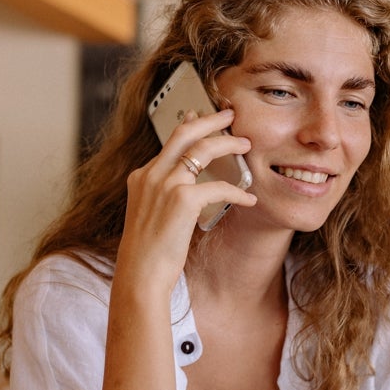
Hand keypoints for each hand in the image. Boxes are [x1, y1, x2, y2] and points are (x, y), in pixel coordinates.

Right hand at [116, 109, 254, 295]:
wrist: (140, 274)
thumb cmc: (148, 254)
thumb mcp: (149, 216)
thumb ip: (162, 196)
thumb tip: (185, 190)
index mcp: (141, 177)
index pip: (169, 142)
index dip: (189, 126)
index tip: (200, 115)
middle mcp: (151, 175)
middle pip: (184, 132)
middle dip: (210, 119)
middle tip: (230, 114)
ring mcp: (165, 185)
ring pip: (203, 149)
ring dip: (229, 144)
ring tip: (246, 145)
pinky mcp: (182, 200)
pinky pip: (219, 185)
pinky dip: (237, 190)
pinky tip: (249, 198)